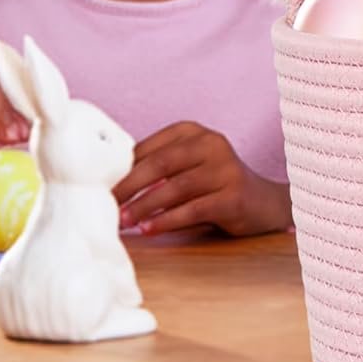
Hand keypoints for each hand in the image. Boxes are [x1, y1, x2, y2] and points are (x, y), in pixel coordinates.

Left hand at [113, 121, 291, 236]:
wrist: (263, 203)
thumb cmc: (213, 186)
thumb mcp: (188, 167)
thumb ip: (158, 168)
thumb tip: (110, 182)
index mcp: (194, 132)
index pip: (150, 147)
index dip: (122, 168)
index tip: (99, 186)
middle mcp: (212, 144)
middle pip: (161, 163)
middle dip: (128, 186)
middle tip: (106, 205)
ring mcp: (226, 169)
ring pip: (175, 188)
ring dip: (144, 207)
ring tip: (123, 221)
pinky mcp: (234, 196)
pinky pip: (192, 209)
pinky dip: (166, 220)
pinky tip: (148, 229)